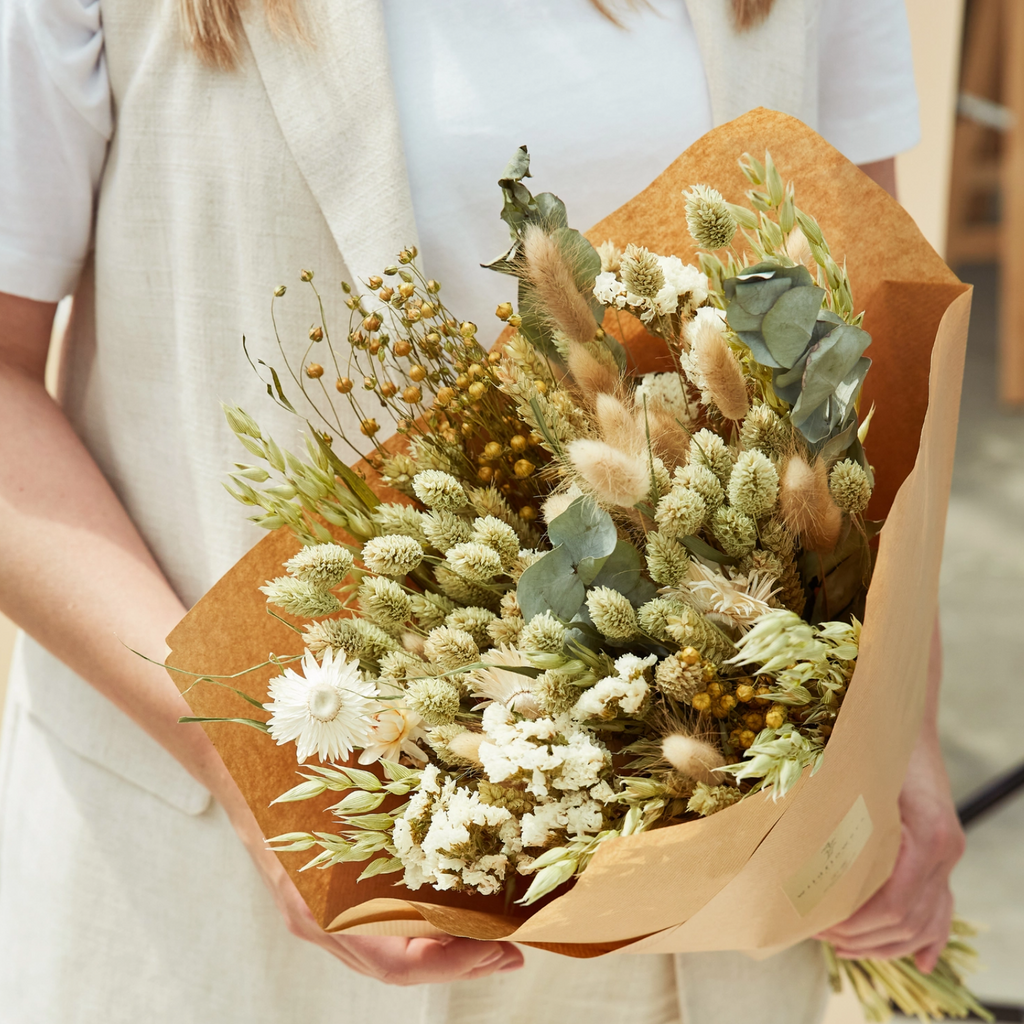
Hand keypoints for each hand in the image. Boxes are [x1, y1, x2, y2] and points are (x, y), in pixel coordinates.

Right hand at [216, 766, 523, 983]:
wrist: (234, 756)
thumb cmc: (287, 766)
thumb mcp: (344, 783)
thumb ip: (391, 807)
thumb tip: (463, 799)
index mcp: (320, 906)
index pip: (396, 963)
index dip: (452, 964)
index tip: (500, 950)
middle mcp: (316, 920)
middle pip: (397, 968)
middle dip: (459, 966)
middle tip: (511, 952)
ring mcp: (314, 914)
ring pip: (386, 955)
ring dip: (441, 953)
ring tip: (490, 938)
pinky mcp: (319, 900)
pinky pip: (373, 931)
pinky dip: (414, 932)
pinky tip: (445, 914)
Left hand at [817, 729, 964, 971]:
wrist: (904, 714)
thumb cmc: (873, 740)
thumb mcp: (855, 778)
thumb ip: (840, 818)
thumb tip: (800, 858)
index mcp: (925, 835)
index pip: (892, 906)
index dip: (853, 923)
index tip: (817, 923)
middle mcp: (944, 850)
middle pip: (906, 922)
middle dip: (860, 936)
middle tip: (817, 933)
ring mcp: (949, 854)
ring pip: (925, 923)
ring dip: (884, 943)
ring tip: (841, 943)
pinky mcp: (944, 853)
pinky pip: (943, 907)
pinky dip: (929, 937)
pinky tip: (921, 962)